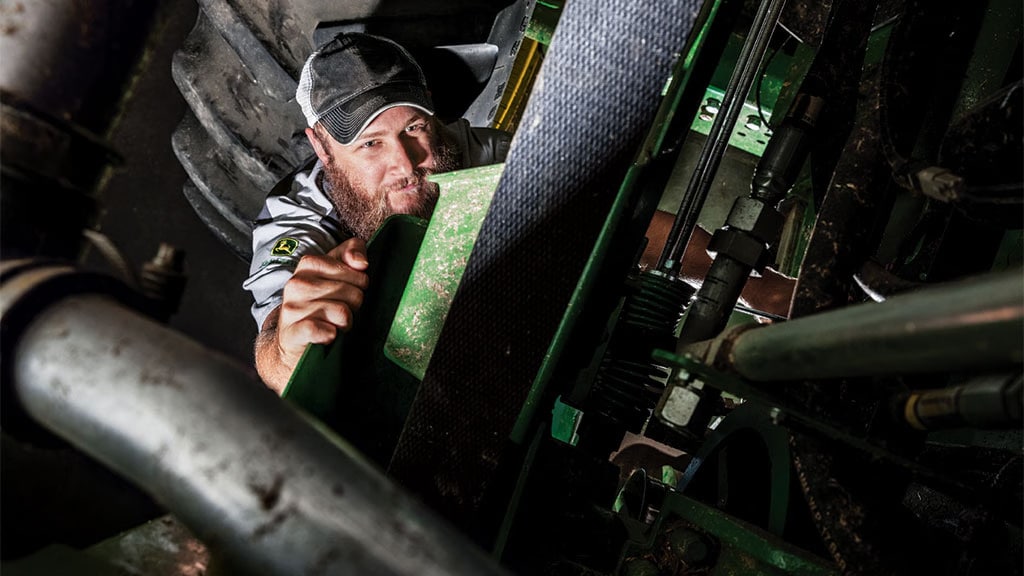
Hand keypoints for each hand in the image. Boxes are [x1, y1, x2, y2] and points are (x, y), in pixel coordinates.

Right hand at [274, 237, 369, 373]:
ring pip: (343, 313)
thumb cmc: (321, 304)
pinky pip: (324, 330)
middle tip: (340, 312)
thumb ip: (351, 254)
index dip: (359, 286)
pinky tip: (327, 335)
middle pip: (354, 293)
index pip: (357, 272)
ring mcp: (293, 308)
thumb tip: (361, 262)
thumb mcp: (336, 273)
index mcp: (309, 264)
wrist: (294, 340)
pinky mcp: (293, 332)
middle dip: (353, 306)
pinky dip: (331, 335)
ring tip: (334, 324)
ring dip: (345, 324)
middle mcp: (297, 283)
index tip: (348, 292)